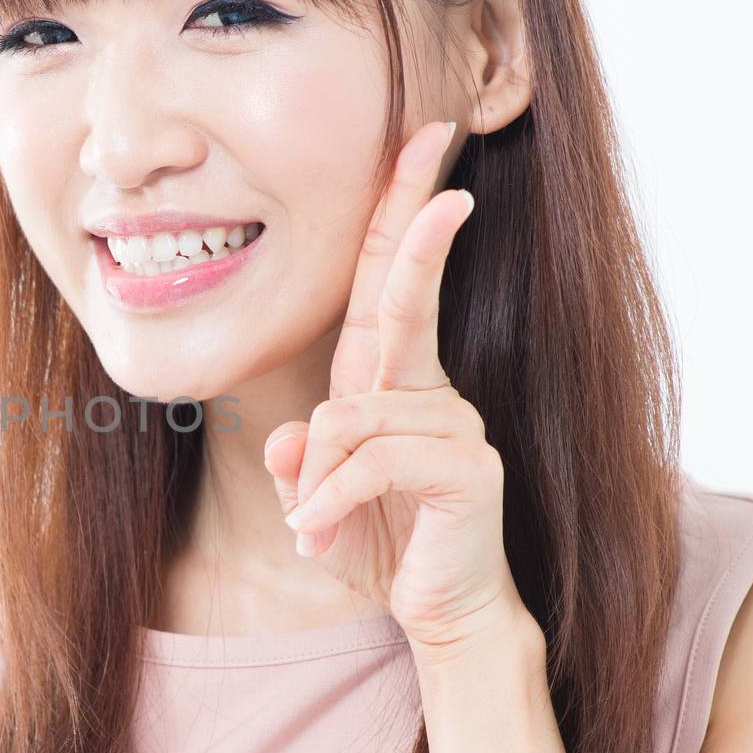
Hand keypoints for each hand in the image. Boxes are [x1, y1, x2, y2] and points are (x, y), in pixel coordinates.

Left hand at [265, 119, 533, 661]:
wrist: (443, 611)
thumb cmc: (383, 541)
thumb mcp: (318, 498)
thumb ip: (299, 462)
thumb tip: (286, 443)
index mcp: (389, 384)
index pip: (388, 288)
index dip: (401, 217)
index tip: (423, 144)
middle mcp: (427, 392)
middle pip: (404, 299)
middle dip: (412, 222)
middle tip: (433, 141)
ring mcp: (453, 427)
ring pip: (347, 419)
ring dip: (314, 482)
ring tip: (313, 529)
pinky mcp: (466, 470)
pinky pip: (371, 462)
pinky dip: (330, 501)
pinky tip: (318, 537)